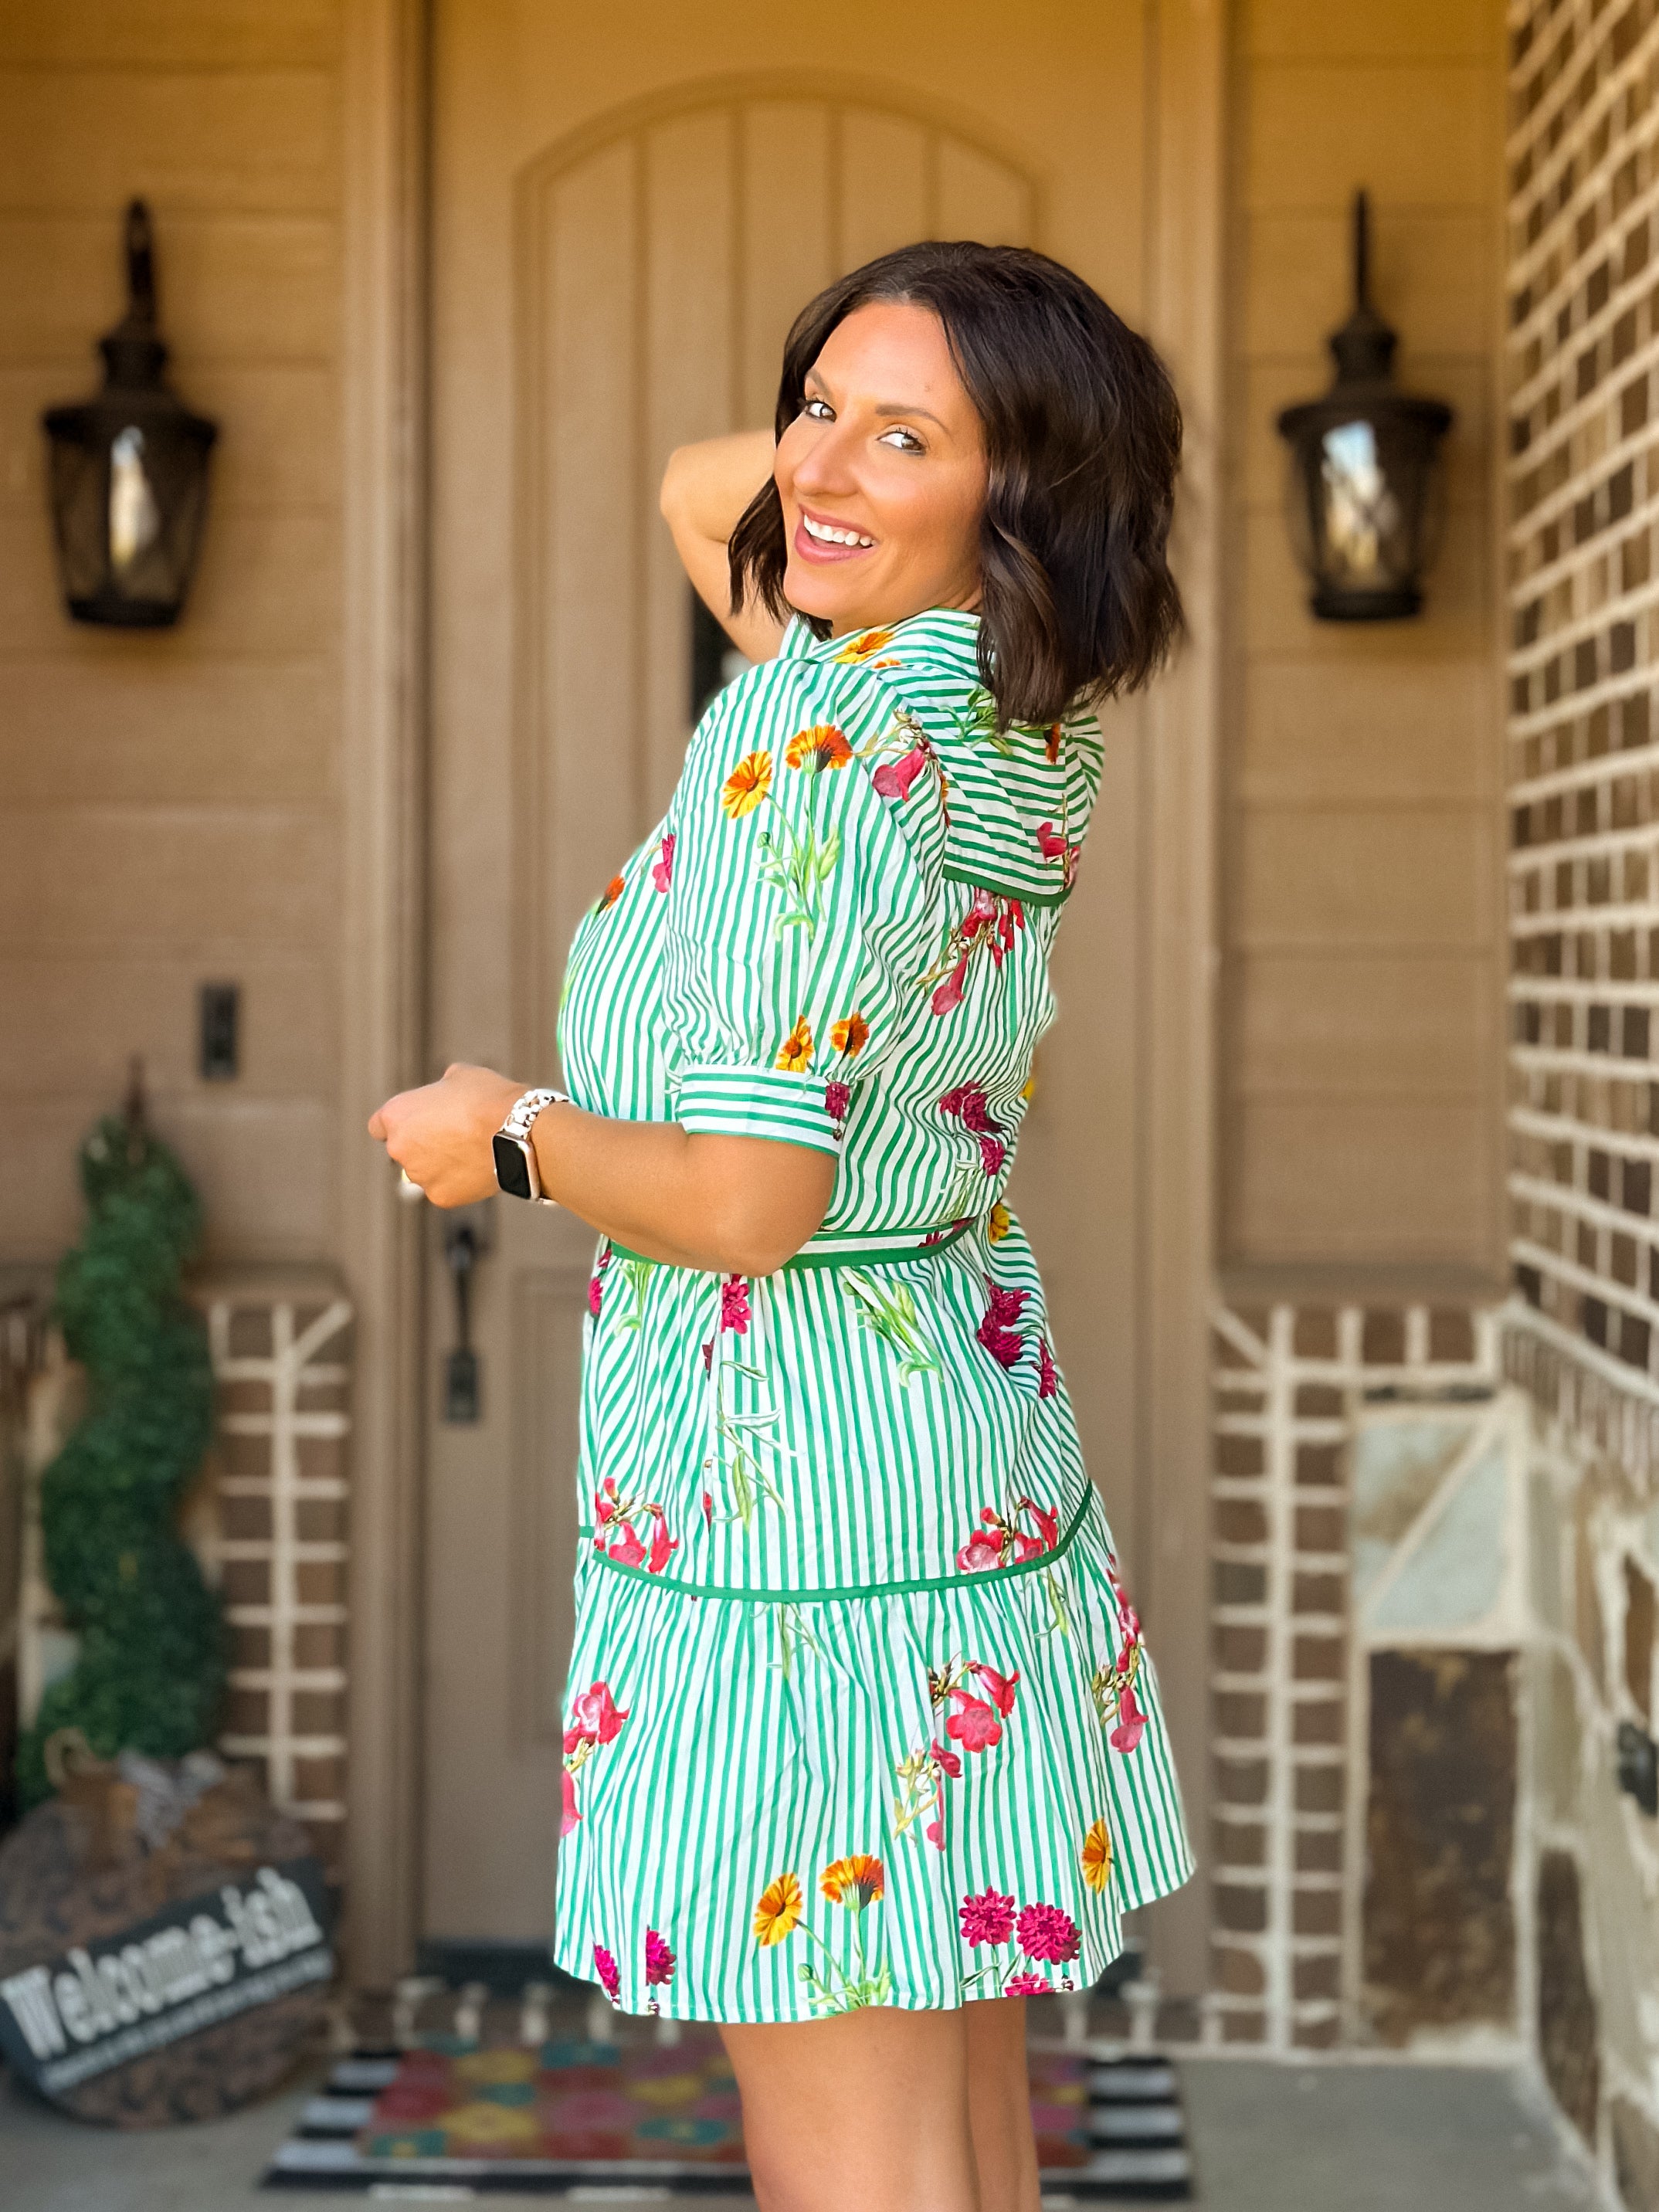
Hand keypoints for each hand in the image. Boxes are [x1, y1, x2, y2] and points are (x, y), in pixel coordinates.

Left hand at [368, 1063, 522, 1205]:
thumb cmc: (488, 1097)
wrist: (518, 1131)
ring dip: (440, 1164)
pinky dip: (458, 1181)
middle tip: (453, 1135)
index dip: (399, 1122)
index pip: (379, 1125)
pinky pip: (445, 1188)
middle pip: (403, 1149)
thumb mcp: (459, 1075)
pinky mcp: (440, 1197)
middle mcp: (399, 1148)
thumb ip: (439, 1089)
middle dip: (423, 1144)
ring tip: (472, 1151)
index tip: (416, 1122)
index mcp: (396, 1115)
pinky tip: (478, 1167)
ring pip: (424, 1171)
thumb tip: (444, 1095)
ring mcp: (419, 1176)